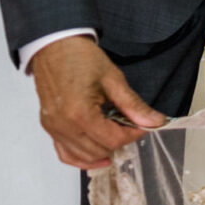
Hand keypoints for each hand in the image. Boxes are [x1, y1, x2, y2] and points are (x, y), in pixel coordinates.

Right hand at [31, 35, 166, 168]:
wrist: (55, 46)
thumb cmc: (81, 58)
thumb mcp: (113, 79)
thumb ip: (133, 105)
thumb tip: (155, 122)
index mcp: (79, 113)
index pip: (112, 140)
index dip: (133, 135)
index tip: (143, 125)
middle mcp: (63, 126)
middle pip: (98, 150)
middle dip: (119, 141)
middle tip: (130, 126)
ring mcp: (53, 129)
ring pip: (81, 156)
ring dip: (102, 151)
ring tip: (117, 135)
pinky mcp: (49, 127)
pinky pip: (64, 153)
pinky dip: (81, 157)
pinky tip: (98, 155)